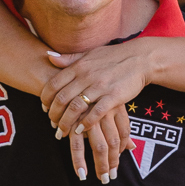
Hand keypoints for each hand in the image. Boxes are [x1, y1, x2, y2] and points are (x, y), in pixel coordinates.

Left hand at [41, 45, 154, 182]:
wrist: (140, 58)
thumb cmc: (113, 57)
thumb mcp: (89, 54)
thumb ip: (69, 58)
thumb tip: (48, 57)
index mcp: (79, 66)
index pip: (53, 84)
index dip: (45, 99)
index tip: (44, 108)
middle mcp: (87, 76)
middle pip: (61, 99)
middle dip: (53, 115)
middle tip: (51, 124)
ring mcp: (100, 87)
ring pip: (75, 108)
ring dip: (66, 122)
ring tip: (62, 131)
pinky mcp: (114, 97)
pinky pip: (96, 113)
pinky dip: (85, 124)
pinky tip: (80, 130)